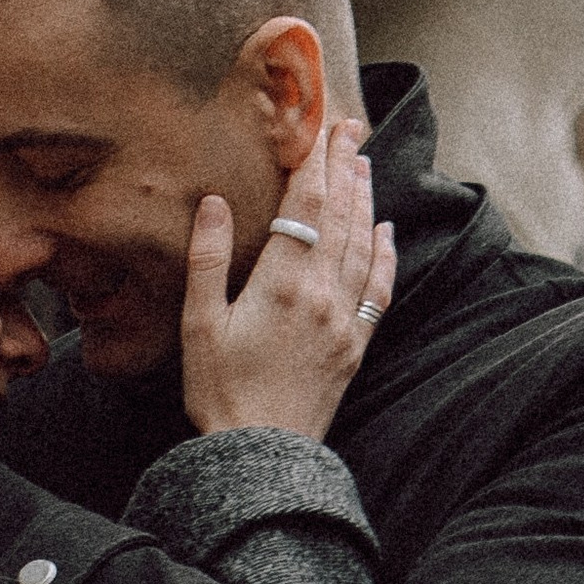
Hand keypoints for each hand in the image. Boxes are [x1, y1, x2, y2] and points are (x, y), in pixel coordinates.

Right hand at [180, 120, 395, 438]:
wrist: (261, 455)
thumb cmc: (220, 390)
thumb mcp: (198, 323)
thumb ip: (207, 258)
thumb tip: (214, 201)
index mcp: (283, 283)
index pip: (307, 205)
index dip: (316, 162)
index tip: (321, 127)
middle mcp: (323, 294)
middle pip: (340, 216)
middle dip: (344, 168)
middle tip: (349, 129)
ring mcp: (345, 320)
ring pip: (362, 245)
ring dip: (364, 200)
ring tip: (363, 164)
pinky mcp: (355, 345)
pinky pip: (378, 289)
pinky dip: (384, 254)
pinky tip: (385, 231)